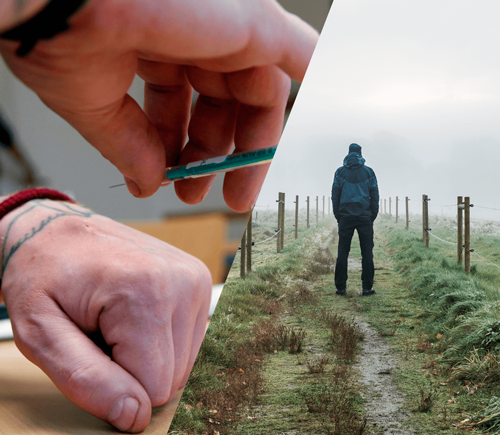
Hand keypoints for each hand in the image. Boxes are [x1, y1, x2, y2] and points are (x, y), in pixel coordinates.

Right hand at [0, 0, 318, 210]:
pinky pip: (299, 54)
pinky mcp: (253, 23)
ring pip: (256, 94)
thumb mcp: (92, 102)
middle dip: (211, 154)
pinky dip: (316, 78)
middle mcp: (191, 31)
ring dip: (248, 149)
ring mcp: (224, 25)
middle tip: (199, 193)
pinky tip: (323, 104)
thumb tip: (146, 181)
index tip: (167, 181)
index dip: (177, 146)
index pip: (180, 99)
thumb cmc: (56, 28)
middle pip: (222, 102)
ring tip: (233, 194)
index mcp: (152, 41)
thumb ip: (128, 143)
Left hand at [0, 199, 211, 431]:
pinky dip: (162, 340)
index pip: (154, 388)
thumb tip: (136, 416)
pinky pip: (189, 342)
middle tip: (102, 333)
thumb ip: (86, 380)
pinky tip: (139, 315)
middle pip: (173, 377)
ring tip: (118, 321)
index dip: (115, 382)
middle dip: (133, 368)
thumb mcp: (42, 334)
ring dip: (148, 354)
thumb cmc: (44, 276)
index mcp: (146, 292)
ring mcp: (196, 279)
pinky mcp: (199, 281)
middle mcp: (183, 282)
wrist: (58, 232)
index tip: (92, 348)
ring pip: (185, 363)